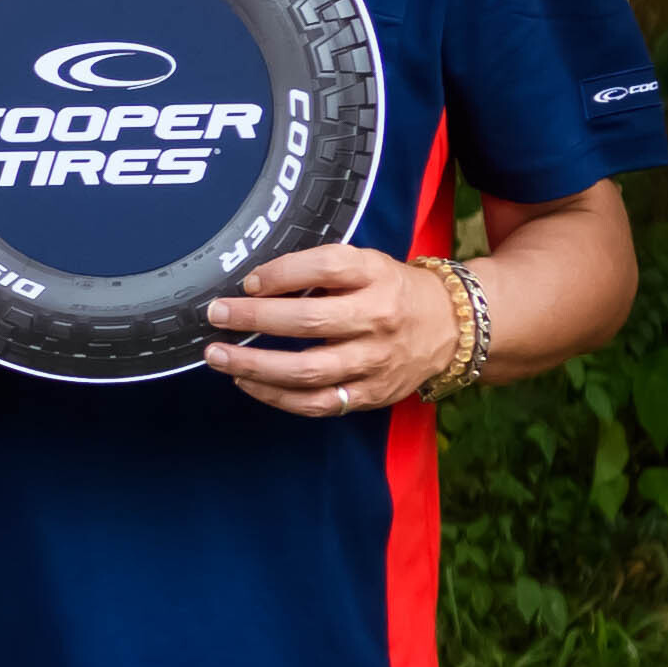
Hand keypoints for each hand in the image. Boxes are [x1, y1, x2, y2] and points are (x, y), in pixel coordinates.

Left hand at [206, 244, 461, 416]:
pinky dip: (276, 396)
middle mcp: (378, 318)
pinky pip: (316, 403)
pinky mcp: (370, 394)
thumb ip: (321, 269)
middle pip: (310, 322)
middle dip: (255, 319)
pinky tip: (247, 382)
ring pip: (308, 371)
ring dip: (255, 365)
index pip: (326, 267)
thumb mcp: (367, 263)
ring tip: (219, 356)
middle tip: (216, 315)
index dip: (282, 273)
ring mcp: (375, 362)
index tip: (249, 281)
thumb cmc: (391, 290)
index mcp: (376, 275)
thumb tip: (256, 283)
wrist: (450, 327)